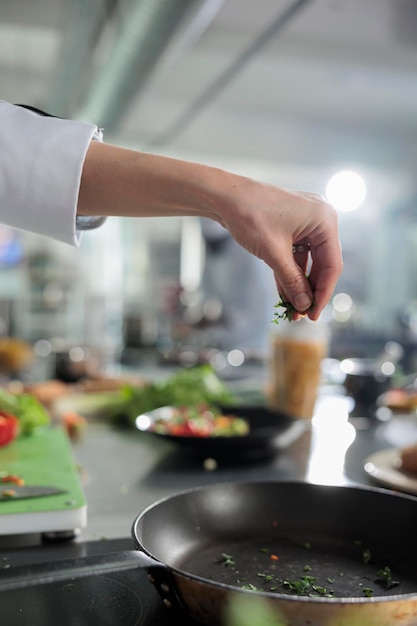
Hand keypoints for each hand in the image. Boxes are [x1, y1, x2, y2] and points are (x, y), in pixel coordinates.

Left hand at [214, 179, 342, 319]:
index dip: (323, 292)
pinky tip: (285, 296)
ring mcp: (305, 223)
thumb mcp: (274, 253)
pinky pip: (295, 256)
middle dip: (311, 291)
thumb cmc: (250, 215)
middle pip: (322, 264)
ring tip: (293, 311)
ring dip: (299, 286)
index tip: (313, 314)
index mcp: (324, 220)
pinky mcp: (291, 228)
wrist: (224, 196)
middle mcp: (319, 220)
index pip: (332, 264)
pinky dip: (289, 274)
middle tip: (303, 315)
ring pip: (307, 262)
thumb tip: (304, 305)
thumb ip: (292, 280)